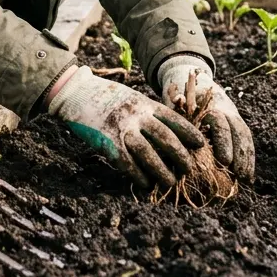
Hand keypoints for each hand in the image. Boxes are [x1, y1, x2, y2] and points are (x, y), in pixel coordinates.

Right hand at [47, 66, 204, 188]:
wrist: (76, 92)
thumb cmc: (105, 96)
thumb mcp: (131, 98)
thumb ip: (147, 112)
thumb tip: (167, 131)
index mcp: (144, 103)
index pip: (173, 119)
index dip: (189, 133)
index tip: (200, 144)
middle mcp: (136, 115)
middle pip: (165, 137)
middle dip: (180, 155)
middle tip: (189, 168)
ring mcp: (121, 128)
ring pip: (148, 153)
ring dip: (161, 170)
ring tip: (171, 182)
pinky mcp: (106, 141)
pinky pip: (126, 162)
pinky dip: (137, 174)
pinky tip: (145, 184)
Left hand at [158, 55, 254, 181]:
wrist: (190, 79)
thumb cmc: (177, 97)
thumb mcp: (174, 103)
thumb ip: (176, 109)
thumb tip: (177, 100)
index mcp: (209, 104)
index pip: (220, 123)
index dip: (223, 142)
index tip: (224, 161)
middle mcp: (225, 109)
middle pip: (237, 130)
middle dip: (239, 154)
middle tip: (237, 175)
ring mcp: (233, 115)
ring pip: (244, 136)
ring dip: (247, 158)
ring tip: (245, 180)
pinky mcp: (237, 124)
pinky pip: (246, 140)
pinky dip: (248, 158)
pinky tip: (247, 176)